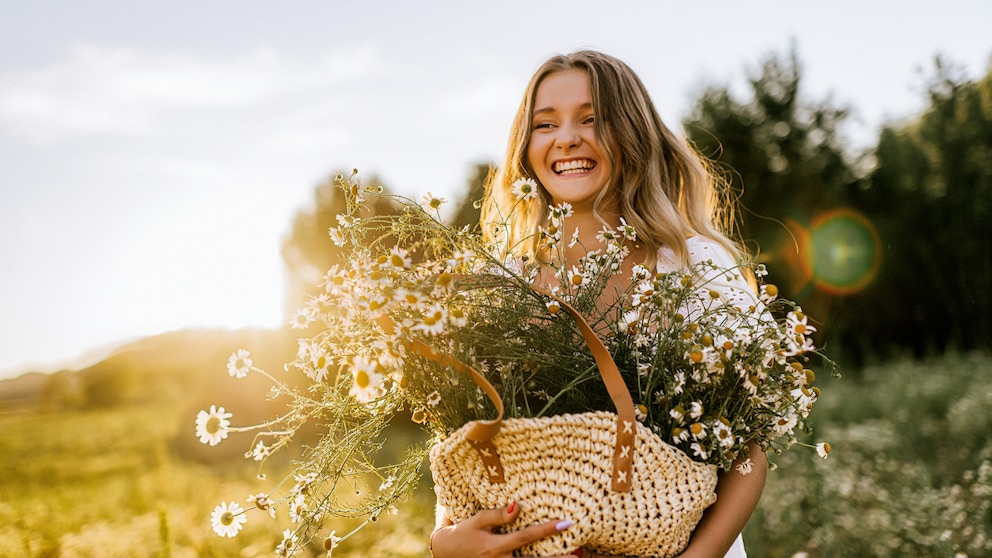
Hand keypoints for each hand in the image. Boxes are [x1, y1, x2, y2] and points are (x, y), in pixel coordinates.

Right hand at [430, 502, 577, 557]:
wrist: (450, 554)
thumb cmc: (465, 533)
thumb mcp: (477, 520)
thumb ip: (498, 515)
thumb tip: (518, 506)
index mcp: (496, 547)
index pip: (526, 537)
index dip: (546, 530)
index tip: (566, 523)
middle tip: (581, 553)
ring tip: (577, 557)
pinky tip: (558, 557)